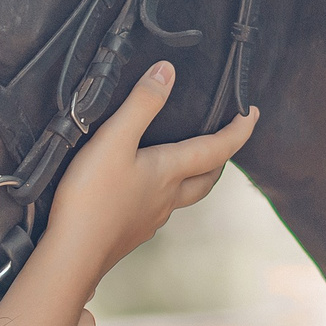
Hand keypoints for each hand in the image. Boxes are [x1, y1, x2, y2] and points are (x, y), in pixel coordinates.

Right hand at [43, 62, 257, 284]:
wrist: (72, 255)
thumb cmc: (91, 197)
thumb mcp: (114, 141)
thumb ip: (141, 105)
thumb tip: (167, 71)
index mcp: (169, 172)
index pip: (217, 149)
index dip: (239, 130)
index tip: (253, 113)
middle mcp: (167, 197)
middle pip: (206, 179)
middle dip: (221, 158)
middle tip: (224, 141)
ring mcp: (150, 219)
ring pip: (183, 196)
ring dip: (194, 178)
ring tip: (187, 163)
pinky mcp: (131, 233)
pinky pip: (158, 210)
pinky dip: (164, 195)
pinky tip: (145, 192)